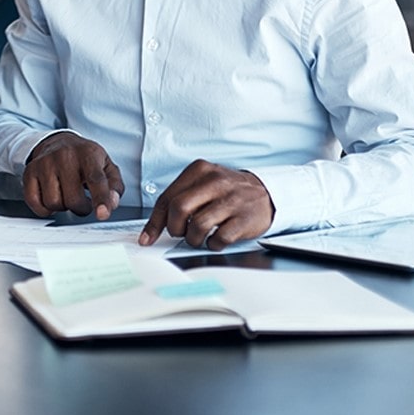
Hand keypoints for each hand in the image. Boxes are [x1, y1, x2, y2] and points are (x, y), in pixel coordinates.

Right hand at [22, 134, 124, 218]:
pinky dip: (45, 208)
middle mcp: (64, 156)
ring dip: (62, 206)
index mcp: (88, 153)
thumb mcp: (106, 166)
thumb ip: (114, 186)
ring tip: (66, 194)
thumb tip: (111, 204)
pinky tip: (51, 196)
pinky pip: (35, 203)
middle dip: (80, 208)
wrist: (58, 142)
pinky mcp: (29, 172)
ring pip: (53, 203)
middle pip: (72, 199)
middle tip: (83, 200)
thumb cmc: (85, 159)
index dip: (100, 199)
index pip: (95, 179)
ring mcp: (44, 163)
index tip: (102, 214)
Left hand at [139, 161, 274, 249]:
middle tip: (180, 233)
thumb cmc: (227, 192)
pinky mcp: (244, 218)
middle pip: (179, 209)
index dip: (154, 222)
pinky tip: (216, 239)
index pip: (167, 197)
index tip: (147, 238)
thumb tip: (155, 226)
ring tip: (199, 237)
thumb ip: (180, 199)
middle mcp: (215, 181)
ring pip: (197, 226)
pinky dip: (213, 244)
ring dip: (194, 239)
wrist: (266, 192)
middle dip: (174, 228)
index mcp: (199, 170)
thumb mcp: (203, 184)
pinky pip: (219, 238)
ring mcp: (231, 200)